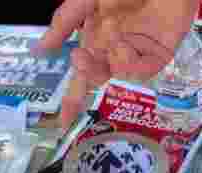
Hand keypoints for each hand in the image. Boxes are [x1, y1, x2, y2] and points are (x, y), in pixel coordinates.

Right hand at [34, 0, 200, 128]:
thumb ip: (64, 22)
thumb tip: (41, 47)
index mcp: (94, 41)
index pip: (81, 78)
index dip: (73, 100)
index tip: (65, 120)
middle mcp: (114, 52)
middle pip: (100, 82)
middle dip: (90, 78)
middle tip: (82, 60)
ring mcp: (138, 55)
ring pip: (121, 78)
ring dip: (113, 63)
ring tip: (113, 33)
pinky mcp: (160, 54)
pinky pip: (144, 71)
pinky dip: (133, 63)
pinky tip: (127, 43)